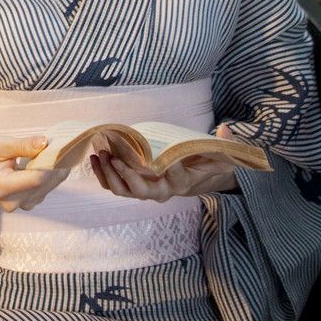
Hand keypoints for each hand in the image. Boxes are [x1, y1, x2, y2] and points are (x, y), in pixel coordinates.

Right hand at [0, 135, 70, 211]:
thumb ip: (22, 145)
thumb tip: (45, 142)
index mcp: (3, 187)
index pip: (37, 178)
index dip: (50, 161)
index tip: (58, 144)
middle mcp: (14, 202)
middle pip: (46, 182)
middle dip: (54, 162)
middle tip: (56, 142)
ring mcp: (23, 205)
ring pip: (50, 184)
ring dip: (54, 167)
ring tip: (48, 150)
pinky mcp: (30, 203)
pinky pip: (48, 186)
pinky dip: (50, 173)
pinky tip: (45, 161)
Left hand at [90, 122, 240, 200]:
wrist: (189, 178)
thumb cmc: (201, 163)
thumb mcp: (217, 155)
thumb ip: (223, 144)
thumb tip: (225, 128)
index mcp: (182, 183)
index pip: (177, 179)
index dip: (172, 169)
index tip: (167, 157)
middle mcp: (162, 191)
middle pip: (142, 191)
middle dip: (127, 175)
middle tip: (116, 157)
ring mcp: (145, 191)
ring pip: (123, 190)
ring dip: (110, 173)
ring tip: (101, 153)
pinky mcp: (132, 187)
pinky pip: (113, 186)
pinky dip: (102, 174)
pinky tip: (94, 157)